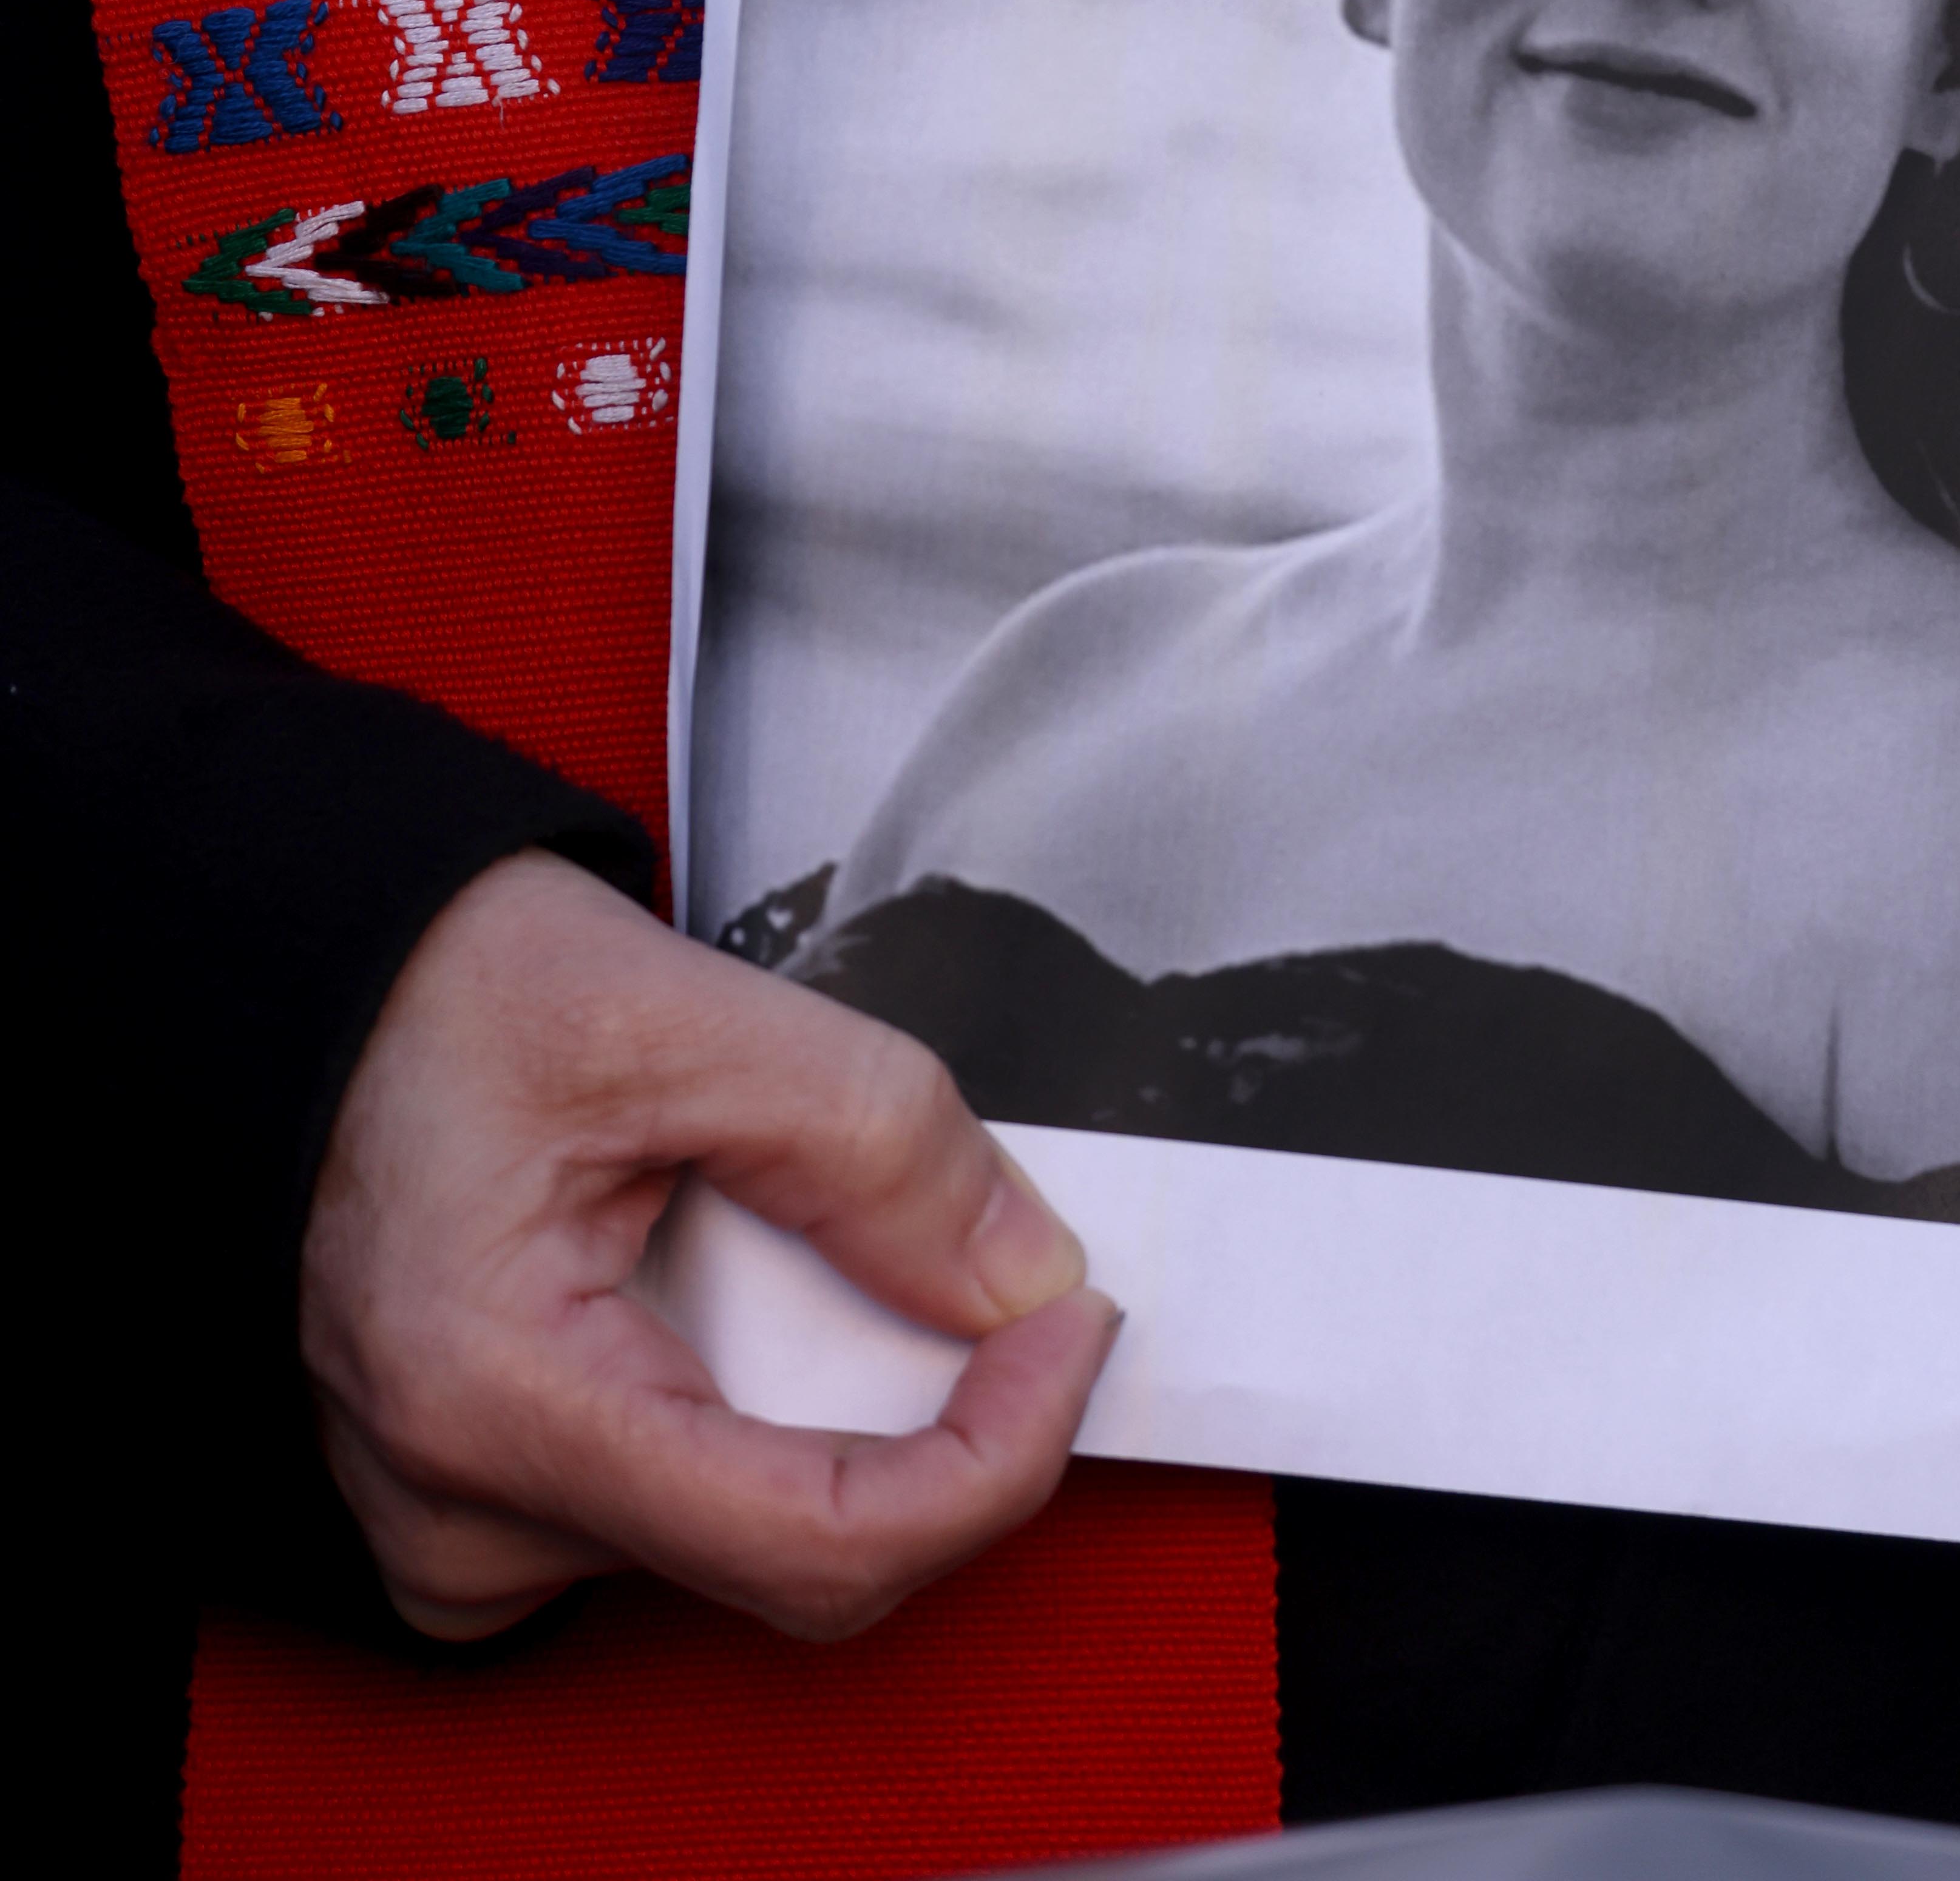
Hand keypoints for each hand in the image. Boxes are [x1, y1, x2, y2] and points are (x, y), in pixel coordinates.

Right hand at [302, 849, 1117, 1642]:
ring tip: (812, 1235)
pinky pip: (688, 1502)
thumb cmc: (438, 992)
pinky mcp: (491, 1507)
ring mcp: (467, 1528)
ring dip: (842, 1399)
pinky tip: (745, 1285)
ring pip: (750, 1526)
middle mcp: (464, 1515)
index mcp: (493, 1400)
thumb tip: (1021, 1275)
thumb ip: (877, 1144)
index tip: (1069, 1336)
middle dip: (935, 1418)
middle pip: (794, 1546)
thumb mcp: (681, 1013)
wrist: (315, 988)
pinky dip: (770, 1406)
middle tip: (998, 1270)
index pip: (811, 1542)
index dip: (991, 1459)